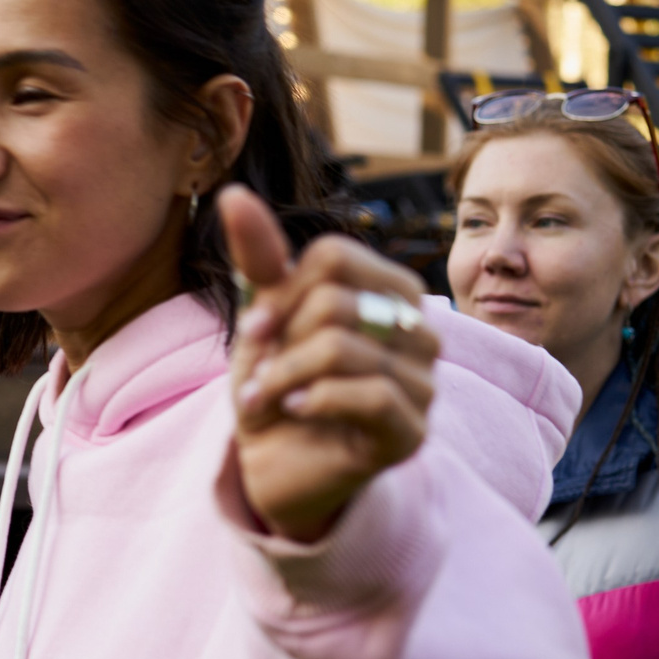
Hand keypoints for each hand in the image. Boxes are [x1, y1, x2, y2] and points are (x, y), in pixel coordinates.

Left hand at [222, 185, 436, 542]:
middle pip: (334, 301)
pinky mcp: (413, 433)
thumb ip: (259, 257)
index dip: (282, 290)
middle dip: (280, 339)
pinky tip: (293, 411)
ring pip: (341, 348)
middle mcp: (420, 332)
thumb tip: (233, 193)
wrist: (273, 464)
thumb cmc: (277, 382)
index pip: (334, 256)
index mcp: (390, 293)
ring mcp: (424, 385)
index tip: (257, 328)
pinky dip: (311, 401)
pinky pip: (368, 396)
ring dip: (282, 375)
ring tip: (266, 396)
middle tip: (262, 371)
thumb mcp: (264, 316)